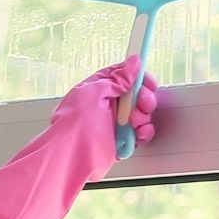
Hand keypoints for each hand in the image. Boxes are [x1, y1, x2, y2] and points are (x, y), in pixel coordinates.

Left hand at [48, 57, 162, 180]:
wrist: (71, 155)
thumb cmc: (73, 123)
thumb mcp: (95, 92)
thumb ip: (117, 78)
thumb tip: (133, 63)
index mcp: (98, 89)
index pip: (123, 76)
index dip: (138, 77)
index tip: (148, 82)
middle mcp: (107, 105)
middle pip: (136, 94)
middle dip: (144, 98)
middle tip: (142, 103)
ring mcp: (114, 123)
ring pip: (141, 113)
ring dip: (143, 116)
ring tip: (133, 122)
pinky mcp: (121, 140)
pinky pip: (140, 133)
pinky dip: (144, 132)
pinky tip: (139, 133)